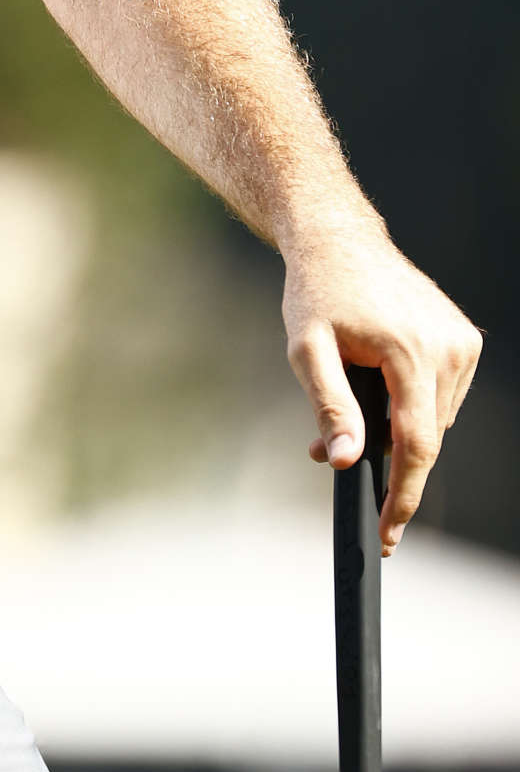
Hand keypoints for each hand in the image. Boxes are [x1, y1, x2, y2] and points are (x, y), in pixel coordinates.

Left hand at [282, 211, 479, 552]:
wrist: (339, 239)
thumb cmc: (317, 291)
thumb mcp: (306, 349)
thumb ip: (329, 408)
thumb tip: (345, 463)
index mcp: (411, 351)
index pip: (417, 444)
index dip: (403, 494)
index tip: (389, 532)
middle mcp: (448, 347)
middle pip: (424, 436)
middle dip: (383, 457)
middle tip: (329, 454)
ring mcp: (462, 342)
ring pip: (433, 419)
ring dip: (395, 428)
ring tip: (346, 411)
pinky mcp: (464, 338)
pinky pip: (440, 395)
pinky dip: (411, 404)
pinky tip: (378, 388)